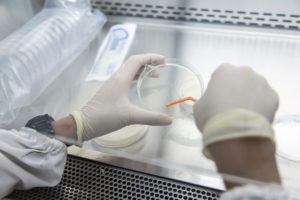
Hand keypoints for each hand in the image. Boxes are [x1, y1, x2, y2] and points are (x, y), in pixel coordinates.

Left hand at [72, 54, 171, 140]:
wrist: (83, 124)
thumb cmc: (106, 117)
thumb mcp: (130, 117)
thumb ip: (151, 118)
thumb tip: (170, 120)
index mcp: (121, 79)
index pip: (137, 60)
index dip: (151, 58)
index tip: (164, 60)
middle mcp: (116, 78)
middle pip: (134, 63)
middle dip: (149, 62)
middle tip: (162, 67)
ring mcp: (112, 84)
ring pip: (129, 71)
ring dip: (143, 70)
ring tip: (156, 76)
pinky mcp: (110, 91)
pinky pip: (125, 78)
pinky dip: (136, 78)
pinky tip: (139, 86)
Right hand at [193, 64, 280, 187]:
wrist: (234, 133)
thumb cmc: (212, 116)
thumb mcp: (199, 107)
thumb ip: (206, 100)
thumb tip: (212, 105)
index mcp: (224, 70)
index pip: (221, 78)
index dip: (218, 91)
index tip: (217, 103)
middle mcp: (245, 71)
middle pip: (240, 81)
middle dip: (237, 92)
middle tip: (231, 110)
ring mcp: (262, 83)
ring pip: (255, 90)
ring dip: (250, 100)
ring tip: (243, 117)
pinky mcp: (274, 97)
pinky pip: (266, 101)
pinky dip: (261, 109)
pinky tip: (253, 120)